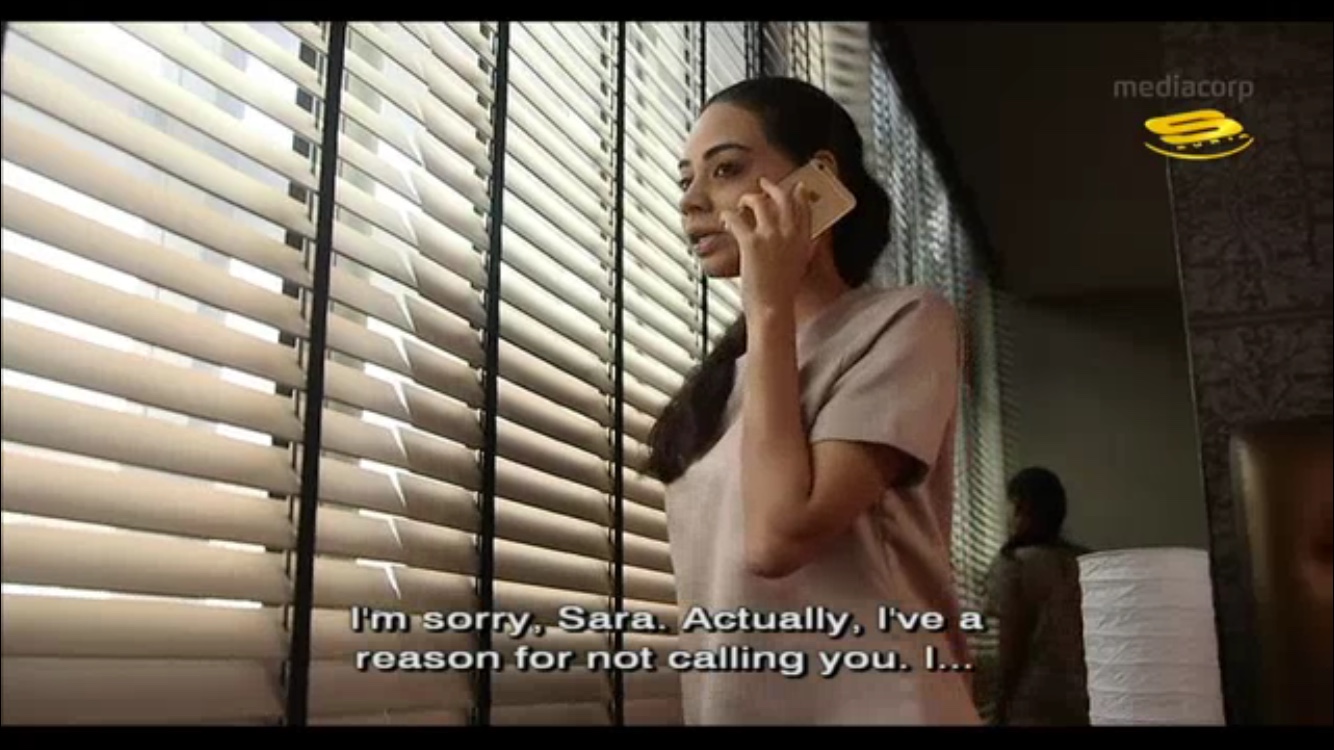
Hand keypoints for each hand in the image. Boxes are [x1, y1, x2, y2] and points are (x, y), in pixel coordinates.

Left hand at [721, 176, 814, 311]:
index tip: (796, 186)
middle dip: (771, 187)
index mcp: (803, 239)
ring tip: (740, 205)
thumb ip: (801, 248)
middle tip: (762, 183)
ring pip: (758, 202)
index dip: (799, 193)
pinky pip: (736, 218)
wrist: (772, 308)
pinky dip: (728, 216)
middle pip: (782, 197)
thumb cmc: (782, 292)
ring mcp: (770, 236)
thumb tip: (800, 239)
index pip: (805, 207)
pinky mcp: (751, 242)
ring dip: (747, 199)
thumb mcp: (799, 265)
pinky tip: (725, 220)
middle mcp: (789, 233)